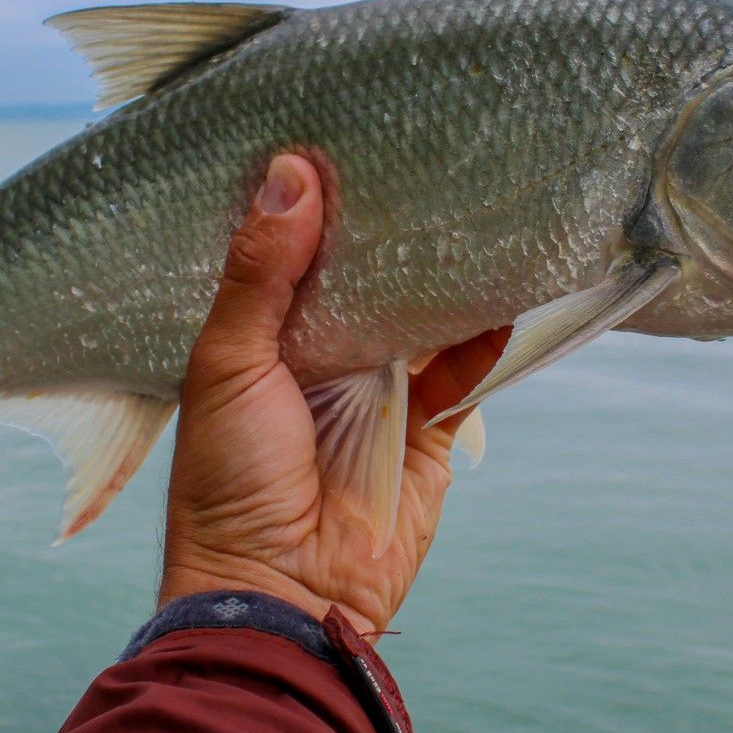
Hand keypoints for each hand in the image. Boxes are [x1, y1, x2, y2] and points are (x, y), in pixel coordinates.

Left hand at [160, 153, 507, 635]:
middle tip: (425, 160)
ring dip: (446, 277)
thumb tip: (292, 172)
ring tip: (475, 209)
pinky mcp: (429, 434)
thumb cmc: (228, 482)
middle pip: (367, 281)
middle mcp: (321, 361)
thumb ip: (261, 274)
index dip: (317, 205)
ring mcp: (379, 396)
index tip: (344, 136)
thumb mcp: (227, 363)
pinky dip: (488, 335)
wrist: (280, 596)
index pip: (293, 256)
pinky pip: (466, 373)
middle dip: (392, 234)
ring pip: (423, 318)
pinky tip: (505, 290)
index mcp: (260, 341)